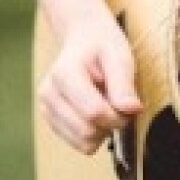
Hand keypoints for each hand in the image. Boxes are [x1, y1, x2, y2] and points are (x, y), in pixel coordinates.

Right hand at [38, 6, 142, 154]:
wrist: (83, 36)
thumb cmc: (103, 44)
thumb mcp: (120, 55)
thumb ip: (124, 83)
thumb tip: (132, 110)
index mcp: (64, 74)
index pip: (93, 113)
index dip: (118, 115)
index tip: (132, 105)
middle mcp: (49, 94)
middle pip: (87, 132)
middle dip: (112, 123)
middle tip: (122, 104)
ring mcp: (47, 109)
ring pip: (83, 143)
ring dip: (103, 129)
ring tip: (107, 103)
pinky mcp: (51, 120)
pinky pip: (78, 143)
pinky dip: (94, 131)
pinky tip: (97, 110)